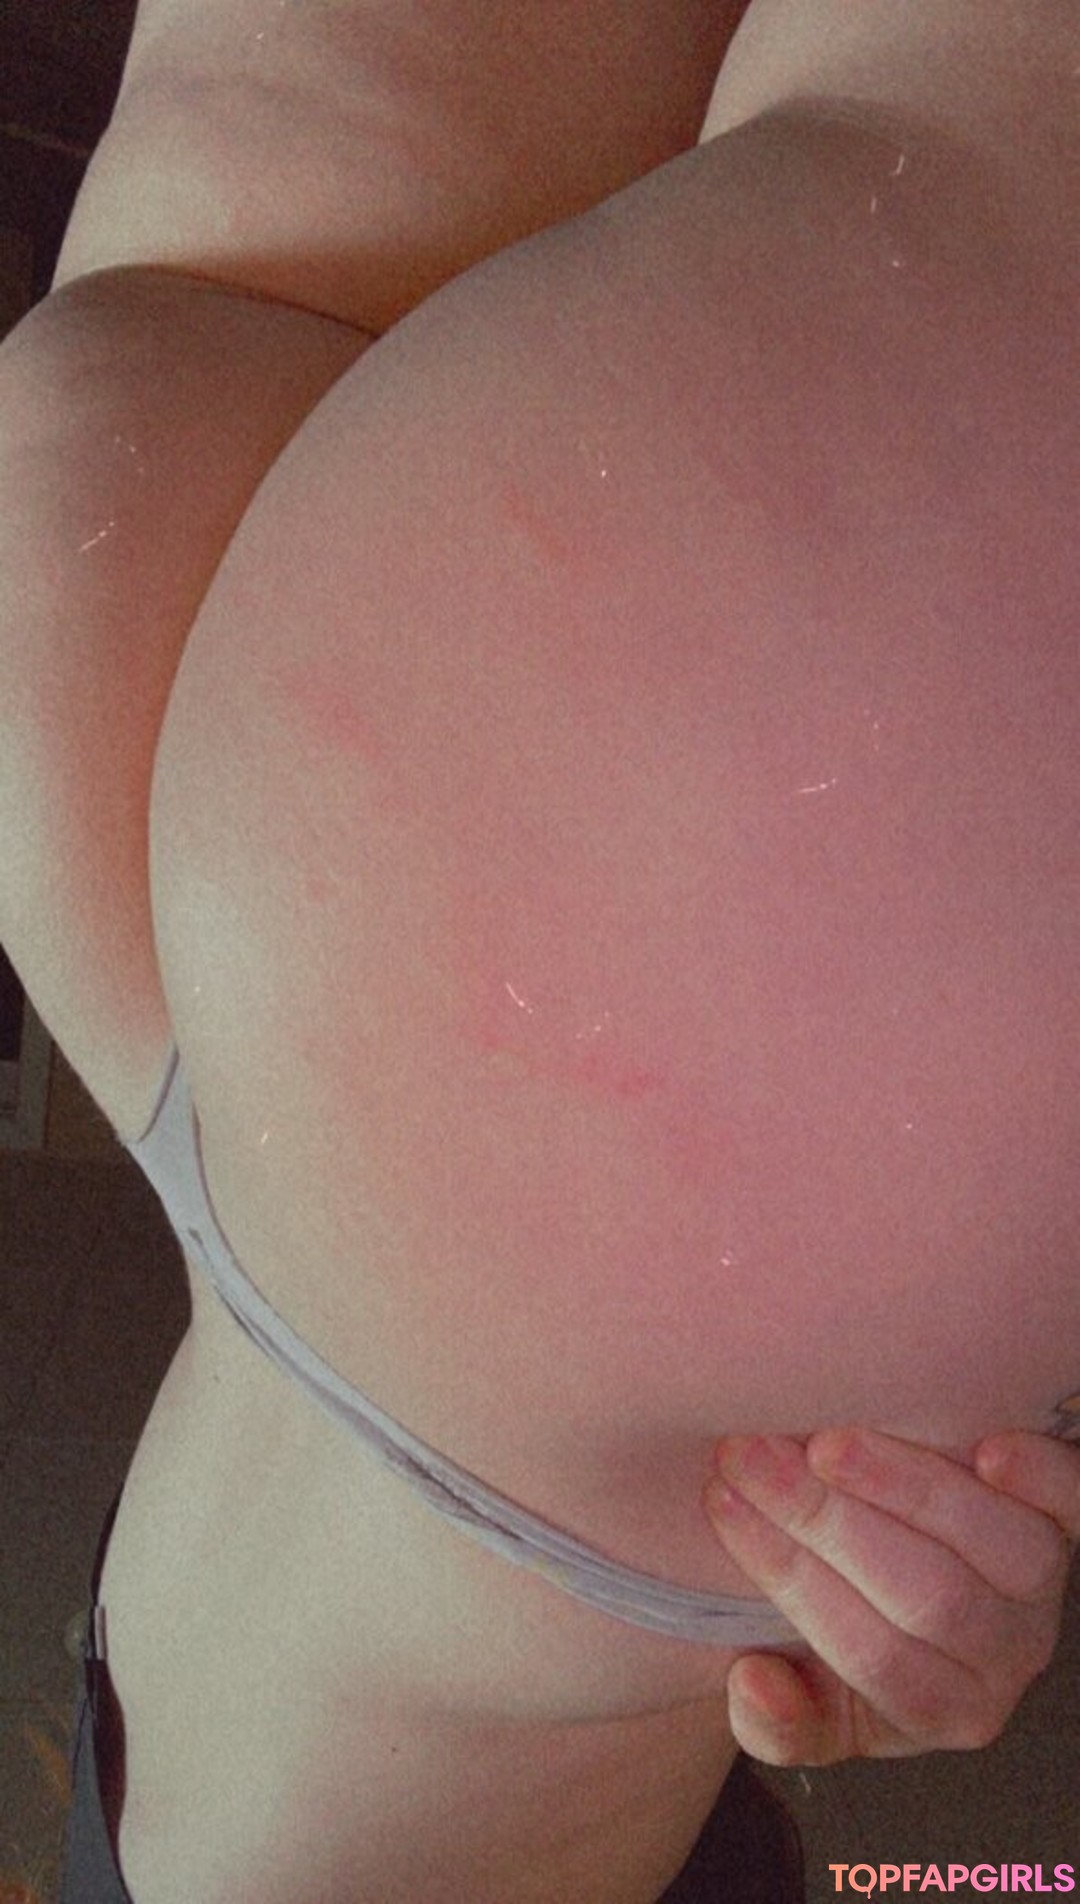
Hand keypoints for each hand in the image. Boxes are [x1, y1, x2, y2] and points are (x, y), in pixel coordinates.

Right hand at [702, 1426, 1079, 1764]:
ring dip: (907, 1487)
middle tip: (749, 1455)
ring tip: (825, 1444)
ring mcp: (1044, 1585)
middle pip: (931, 1598)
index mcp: (944, 1708)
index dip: (789, 1576)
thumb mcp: (815, 1703)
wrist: (919, 1572)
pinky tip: (989, 1448)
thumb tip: (752, 1683)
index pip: (869, 1653)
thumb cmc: (859, 1631)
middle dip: (826, 1521)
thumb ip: (778, 1723)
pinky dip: (1040, 1476)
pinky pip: (1075, 1500)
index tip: (722, 1501)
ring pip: (998, 1547)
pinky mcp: (1068, 1515)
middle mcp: (1007, 1654)